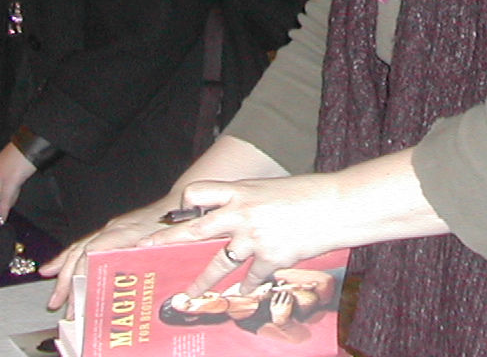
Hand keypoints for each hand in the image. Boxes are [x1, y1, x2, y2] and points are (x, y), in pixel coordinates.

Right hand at [42, 199, 173, 309]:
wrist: (178, 202)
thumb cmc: (176, 222)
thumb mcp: (170, 238)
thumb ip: (155, 250)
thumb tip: (141, 264)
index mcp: (127, 232)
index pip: (96, 250)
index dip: (85, 271)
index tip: (78, 292)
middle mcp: (113, 229)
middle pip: (82, 254)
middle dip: (69, 282)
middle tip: (63, 307)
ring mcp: (109, 230)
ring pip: (77, 251)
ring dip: (63, 276)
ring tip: (54, 299)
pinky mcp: (109, 232)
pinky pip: (81, 245)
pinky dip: (65, 259)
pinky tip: (51, 269)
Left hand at [146, 148, 446, 292]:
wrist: (339, 204)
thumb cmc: (308, 192)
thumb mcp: (271, 188)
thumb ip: (248, 199)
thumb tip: (231, 212)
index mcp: (241, 190)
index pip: (198, 192)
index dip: (182, 204)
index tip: (170, 214)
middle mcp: (241, 213)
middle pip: (194, 229)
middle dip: (169, 241)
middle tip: (147, 250)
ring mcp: (255, 237)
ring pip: (218, 264)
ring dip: (201, 281)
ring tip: (188, 294)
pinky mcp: (271, 258)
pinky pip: (251, 279)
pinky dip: (247, 288)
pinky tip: (241, 298)